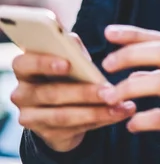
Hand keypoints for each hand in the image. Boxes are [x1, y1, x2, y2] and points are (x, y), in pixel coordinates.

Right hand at [11, 34, 135, 151]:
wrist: (62, 108)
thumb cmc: (67, 74)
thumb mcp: (69, 61)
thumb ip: (71, 51)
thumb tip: (74, 41)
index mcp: (25, 69)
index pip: (23, 63)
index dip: (44, 63)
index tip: (68, 63)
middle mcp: (22, 94)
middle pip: (51, 93)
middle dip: (84, 93)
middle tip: (109, 91)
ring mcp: (32, 117)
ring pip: (64, 116)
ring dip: (96, 111)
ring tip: (120, 105)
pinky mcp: (47, 134)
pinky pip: (75, 129)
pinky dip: (101, 120)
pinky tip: (119, 113)